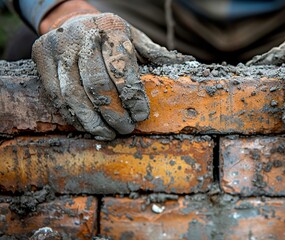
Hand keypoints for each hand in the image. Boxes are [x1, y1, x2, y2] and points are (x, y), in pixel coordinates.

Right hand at [33, 13, 193, 139]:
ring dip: (93, 120)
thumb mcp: (134, 36)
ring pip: (74, 93)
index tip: (141, 116)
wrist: (73, 19)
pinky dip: (73, 115)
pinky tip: (88, 125)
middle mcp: (82, 36)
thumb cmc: (110, 34)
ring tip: (108, 134)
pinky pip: (56, 94)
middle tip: (126, 128)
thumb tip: (183, 66)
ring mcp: (59, 47)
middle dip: (114, 113)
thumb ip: (153, 54)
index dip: (132, 96)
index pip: (123, 67)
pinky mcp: (41, 57)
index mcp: (111, 28)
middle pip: (98, 84)